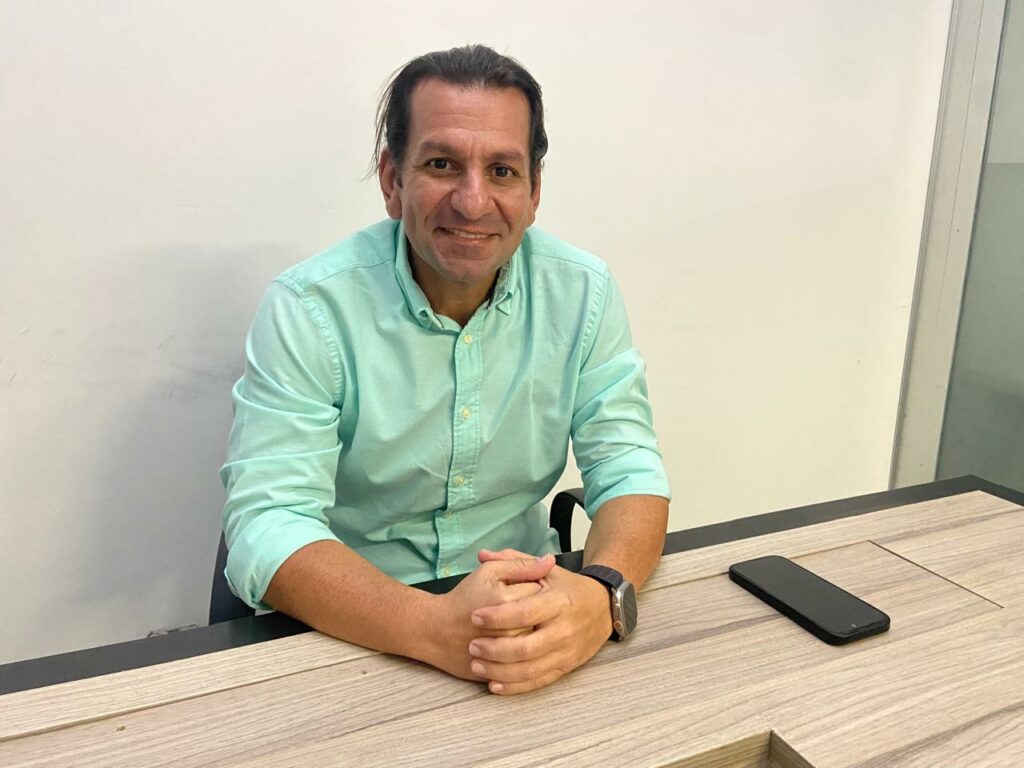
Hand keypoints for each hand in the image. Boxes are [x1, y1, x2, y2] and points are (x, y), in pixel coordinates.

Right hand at [427, 553, 554, 680]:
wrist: (437, 632)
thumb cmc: (463, 598)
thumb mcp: (489, 572)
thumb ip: (520, 565)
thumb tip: (550, 561)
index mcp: (509, 601)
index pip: (541, 589)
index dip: (530, 586)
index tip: (515, 589)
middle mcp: (513, 628)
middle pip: (543, 615)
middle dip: (532, 610)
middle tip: (512, 608)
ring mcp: (511, 652)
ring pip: (538, 638)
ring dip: (530, 630)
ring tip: (511, 625)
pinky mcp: (506, 669)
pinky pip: (528, 659)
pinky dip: (525, 651)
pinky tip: (511, 641)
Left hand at [468, 548, 611, 694]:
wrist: (604, 608)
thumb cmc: (569, 588)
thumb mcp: (547, 570)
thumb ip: (514, 561)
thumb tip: (482, 554)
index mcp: (559, 601)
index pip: (525, 612)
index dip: (498, 617)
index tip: (475, 616)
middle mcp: (564, 629)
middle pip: (526, 647)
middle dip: (495, 649)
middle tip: (472, 645)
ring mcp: (566, 651)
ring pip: (530, 669)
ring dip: (500, 670)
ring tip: (477, 664)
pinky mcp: (566, 667)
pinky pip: (539, 682)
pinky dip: (515, 687)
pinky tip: (494, 685)